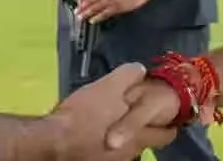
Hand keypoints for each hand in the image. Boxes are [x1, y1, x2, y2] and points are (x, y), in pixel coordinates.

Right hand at [48, 64, 177, 159]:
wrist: (54, 140)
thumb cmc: (84, 112)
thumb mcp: (108, 86)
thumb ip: (128, 76)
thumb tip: (141, 70)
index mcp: (140, 134)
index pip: (165, 135)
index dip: (169, 128)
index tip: (168, 121)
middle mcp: (131, 151)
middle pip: (147, 146)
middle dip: (150, 135)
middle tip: (144, 124)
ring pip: (129, 151)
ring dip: (128, 141)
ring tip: (119, 129)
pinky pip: (111, 155)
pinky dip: (110, 148)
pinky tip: (100, 138)